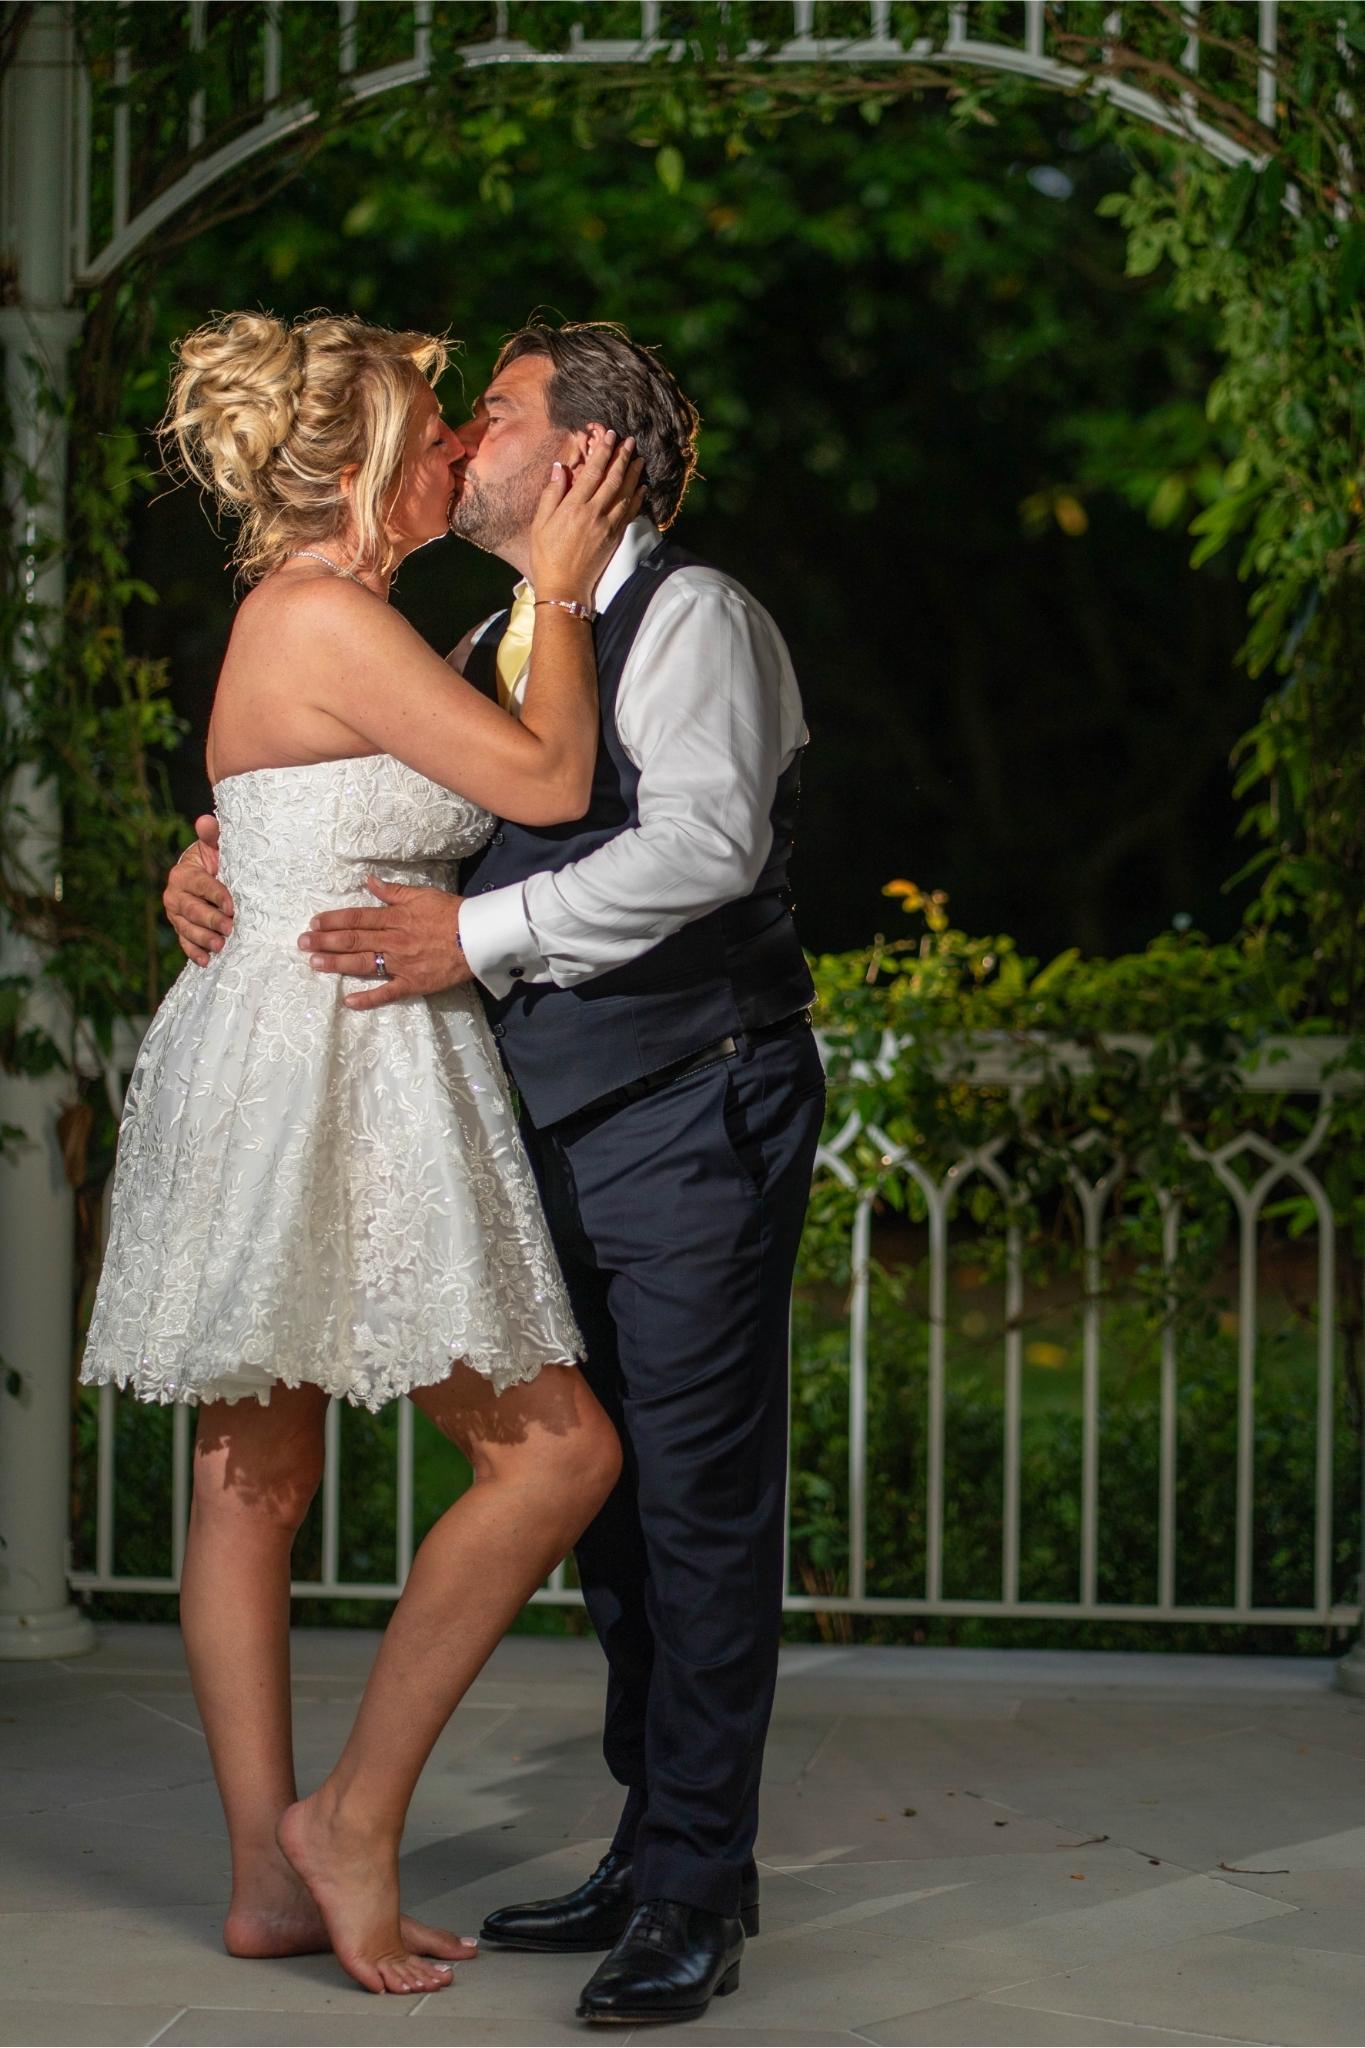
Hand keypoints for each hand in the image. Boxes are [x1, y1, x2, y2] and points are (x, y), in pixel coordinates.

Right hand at [165, 814, 233, 965]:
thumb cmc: (217, 860)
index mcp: (183, 874)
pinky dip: (195, 953)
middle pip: (191, 910)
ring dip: (203, 939)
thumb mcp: (217, 847)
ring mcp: (176, 915)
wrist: (209, 876)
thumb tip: (206, 820)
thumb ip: (213, 836)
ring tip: (220, 946)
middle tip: (229, 928)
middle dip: (210, 920)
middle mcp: (174, 895)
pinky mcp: (181, 930)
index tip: (231, 904)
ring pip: (187, 929)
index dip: (215, 895)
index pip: (200, 885)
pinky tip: (206, 961)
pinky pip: (185, 943)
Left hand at [299, 878, 473, 1010]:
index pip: (357, 918)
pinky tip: (348, 1002)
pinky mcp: (413, 983)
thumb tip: (368, 881)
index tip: (313, 923)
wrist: (478, 937)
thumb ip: (393, 890)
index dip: (333, 920)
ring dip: (336, 964)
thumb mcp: (422, 894)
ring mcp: (401, 964)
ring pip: (363, 963)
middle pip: (353, 940)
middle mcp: (393, 940)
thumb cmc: (452, 913)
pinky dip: (368, 999)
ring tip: (314, 964)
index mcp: (395, 917)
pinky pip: (387, 992)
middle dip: (325, 942)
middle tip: (301, 944)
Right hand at [529, 431, 644, 603]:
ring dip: (634, 474)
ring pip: (626, 493)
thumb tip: (560, 467)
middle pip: (614, 479)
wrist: (564, 587)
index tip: (610, 436)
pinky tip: (642, 487)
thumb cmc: (546, 555)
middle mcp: (595, 513)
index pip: (593, 472)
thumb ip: (552, 494)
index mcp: (574, 507)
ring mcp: (608, 526)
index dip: (603, 452)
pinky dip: (637, 498)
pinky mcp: (615, 538)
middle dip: (623, 457)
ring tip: (640, 458)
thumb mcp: (540, 523)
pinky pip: (630, 513)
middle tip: (630, 441)